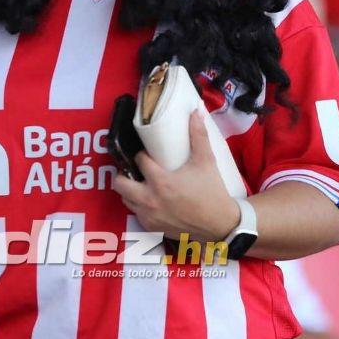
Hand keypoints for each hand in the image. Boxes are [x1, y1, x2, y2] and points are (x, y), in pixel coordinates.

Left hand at [113, 109, 240, 241]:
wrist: (219, 224)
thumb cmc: (212, 192)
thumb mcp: (206, 161)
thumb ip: (198, 136)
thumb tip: (195, 112)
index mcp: (160, 181)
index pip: (139, 161)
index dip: (141, 155)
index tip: (147, 154)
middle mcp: (150, 200)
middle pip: (120, 183)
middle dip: (123, 173)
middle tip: (134, 169)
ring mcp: (149, 215)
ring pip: (125, 199)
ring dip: (128, 190)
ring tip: (138, 182)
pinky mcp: (152, 227)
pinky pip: (135, 214)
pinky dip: (137, 205)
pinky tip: (147, 199)